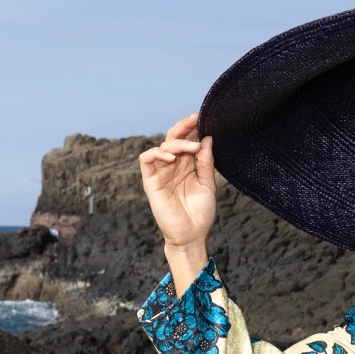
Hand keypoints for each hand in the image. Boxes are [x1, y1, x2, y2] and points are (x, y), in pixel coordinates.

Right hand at [138, 113, 217, 256]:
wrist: (191, 235)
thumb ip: (205, 161)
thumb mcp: (208, 184)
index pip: (187, 140)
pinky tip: (173, 158)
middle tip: (196, 119)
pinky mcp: (150, 181)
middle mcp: (173, 166)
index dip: (193, 128)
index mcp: (186, 165)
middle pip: (173, 138)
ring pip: (162, 146)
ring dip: (177, 143)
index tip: (203, 118)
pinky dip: (158, 153)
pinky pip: (147, 159)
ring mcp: (161, 172)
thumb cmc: (200, 213)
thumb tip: (208, 138)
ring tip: (192, 148)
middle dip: (184, 127)